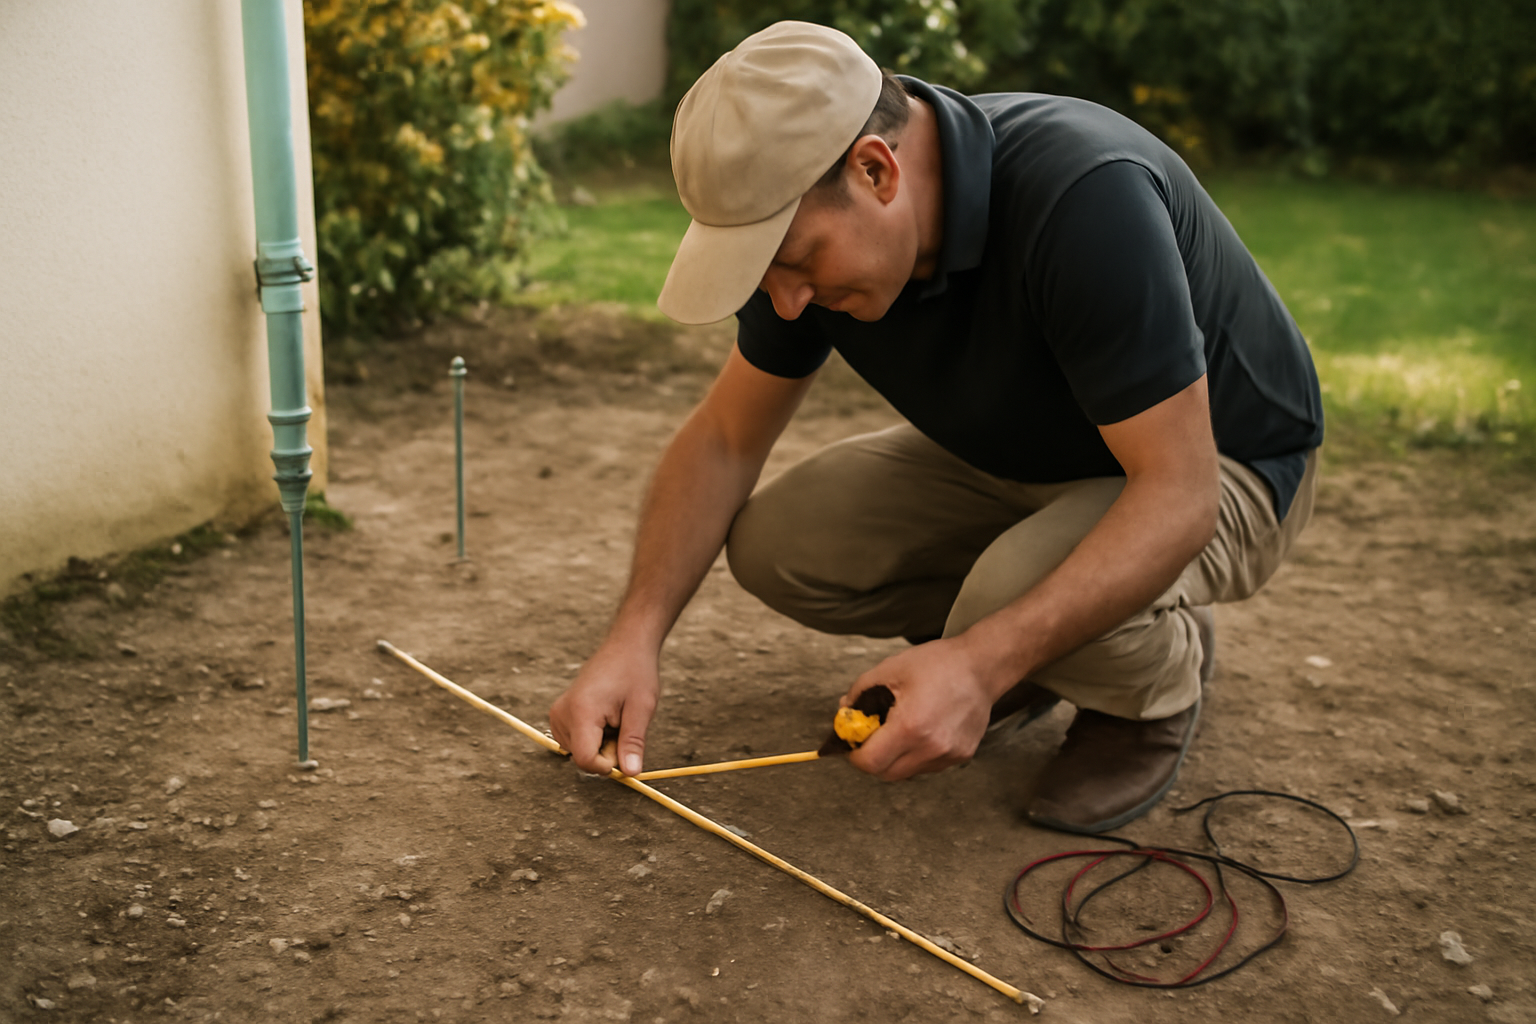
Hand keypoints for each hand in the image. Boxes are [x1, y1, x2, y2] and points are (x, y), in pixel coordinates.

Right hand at [548, 641, 658, 776]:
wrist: (625, 647)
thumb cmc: (635, 673)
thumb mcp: (642, 709)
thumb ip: (633, 743)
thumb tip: (630, 774)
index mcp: (581, 712)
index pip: (585, 760)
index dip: (608, 765)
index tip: (626, 751)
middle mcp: (562, 714)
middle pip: (583, 758)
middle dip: (607, 752)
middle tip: (622, 724)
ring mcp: (557, 714)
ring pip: (579, 752)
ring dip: (601, 745)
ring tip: (613, 717)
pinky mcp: (558, 715)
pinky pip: (576, 742)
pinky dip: (593, 737)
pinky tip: (604, 717)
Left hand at [843, 638, 995, 780]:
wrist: (982, 667)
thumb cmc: (939, 664)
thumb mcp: (890, 669)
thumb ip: (860, 693)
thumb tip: (845, 712)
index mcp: (910, 726)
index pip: (870, 762)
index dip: (855, 754)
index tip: (854, 741)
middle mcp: (931, 748)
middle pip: (886, 774)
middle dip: (873, 758)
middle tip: (872, 736)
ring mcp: (948, 756)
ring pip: (907, 772)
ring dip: (895, 758)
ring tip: (899, 730)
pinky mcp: (961, 757)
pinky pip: (927, 766)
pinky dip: (916, 755)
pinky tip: (921, 730)